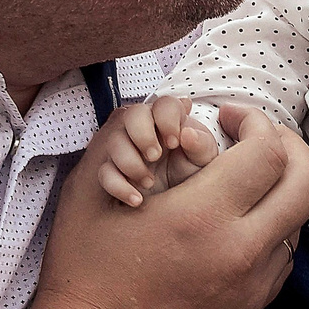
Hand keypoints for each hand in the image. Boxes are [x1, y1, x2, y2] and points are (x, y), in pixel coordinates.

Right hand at [29, 103, 308, 308]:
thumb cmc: (81, 276)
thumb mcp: (90, 192)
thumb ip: (133, 144)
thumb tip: (184, 127)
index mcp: (203, 216)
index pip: (269, 149)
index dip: (255, 121)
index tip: (228, 117)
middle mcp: (240, 253)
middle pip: (307, 183)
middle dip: (290, 150)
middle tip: (256, 142)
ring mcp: (250, 291)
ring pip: (296, 227)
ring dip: (276, 197)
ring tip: (237, 190)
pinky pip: (276, 267)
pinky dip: (264, 239)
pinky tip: (227, 236)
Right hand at [95, 97, 223, 206]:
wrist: (178, 205)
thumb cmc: (192, 174)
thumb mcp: (204, 162)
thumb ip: (201, 145)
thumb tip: (187, 133)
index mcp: (170, 120)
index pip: (165, 104)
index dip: (167, 119)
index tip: (174, 142)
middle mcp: (145, 128)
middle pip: (132, 114)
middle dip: (142, 135)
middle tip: (155, 156)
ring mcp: (126, 148)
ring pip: (115, 142)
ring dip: (131, 163)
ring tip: (149, 182)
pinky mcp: (113, 171)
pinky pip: (104, 173)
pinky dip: (119, 187)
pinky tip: (136, 199)